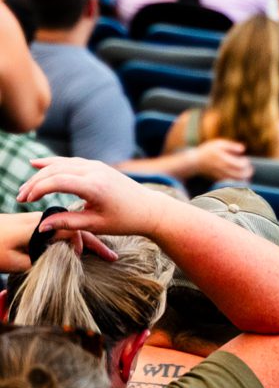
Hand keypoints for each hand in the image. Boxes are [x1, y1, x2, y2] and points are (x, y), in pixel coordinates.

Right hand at [18, 157, 159, 238]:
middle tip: (20, 198)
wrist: (149, 208)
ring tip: (25, 187)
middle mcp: (95, 170)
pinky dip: (53, 163)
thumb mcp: (95, 225)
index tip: (25, 201)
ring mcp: (97, 165)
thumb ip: (67, 223)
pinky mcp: (98, 166)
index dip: (38, 189)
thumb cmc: (124, 220)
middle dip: (35, 182)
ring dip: (42, 172)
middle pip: (56, 169)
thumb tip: (41, 226)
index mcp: (94, 186)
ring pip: (62, 163)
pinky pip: (71, 161)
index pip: (58, 181)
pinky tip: (38, 164)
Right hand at [192, 139, 250, 182]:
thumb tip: (243, 149)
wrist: (196, 161)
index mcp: (223, 159)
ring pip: (234, 181)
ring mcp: (220, 175)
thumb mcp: (220, 144)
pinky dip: (236, 183)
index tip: (245, 160)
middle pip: (239, 175)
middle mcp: (222, 169)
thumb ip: (232, 146)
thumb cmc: (209, 150)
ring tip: (246, 176)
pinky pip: (229, 184)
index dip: (245, 163)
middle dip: (247, 173)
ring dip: (243, 179)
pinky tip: (240, 181)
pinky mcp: (218, 179)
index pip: (239, 165)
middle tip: (250, 169)